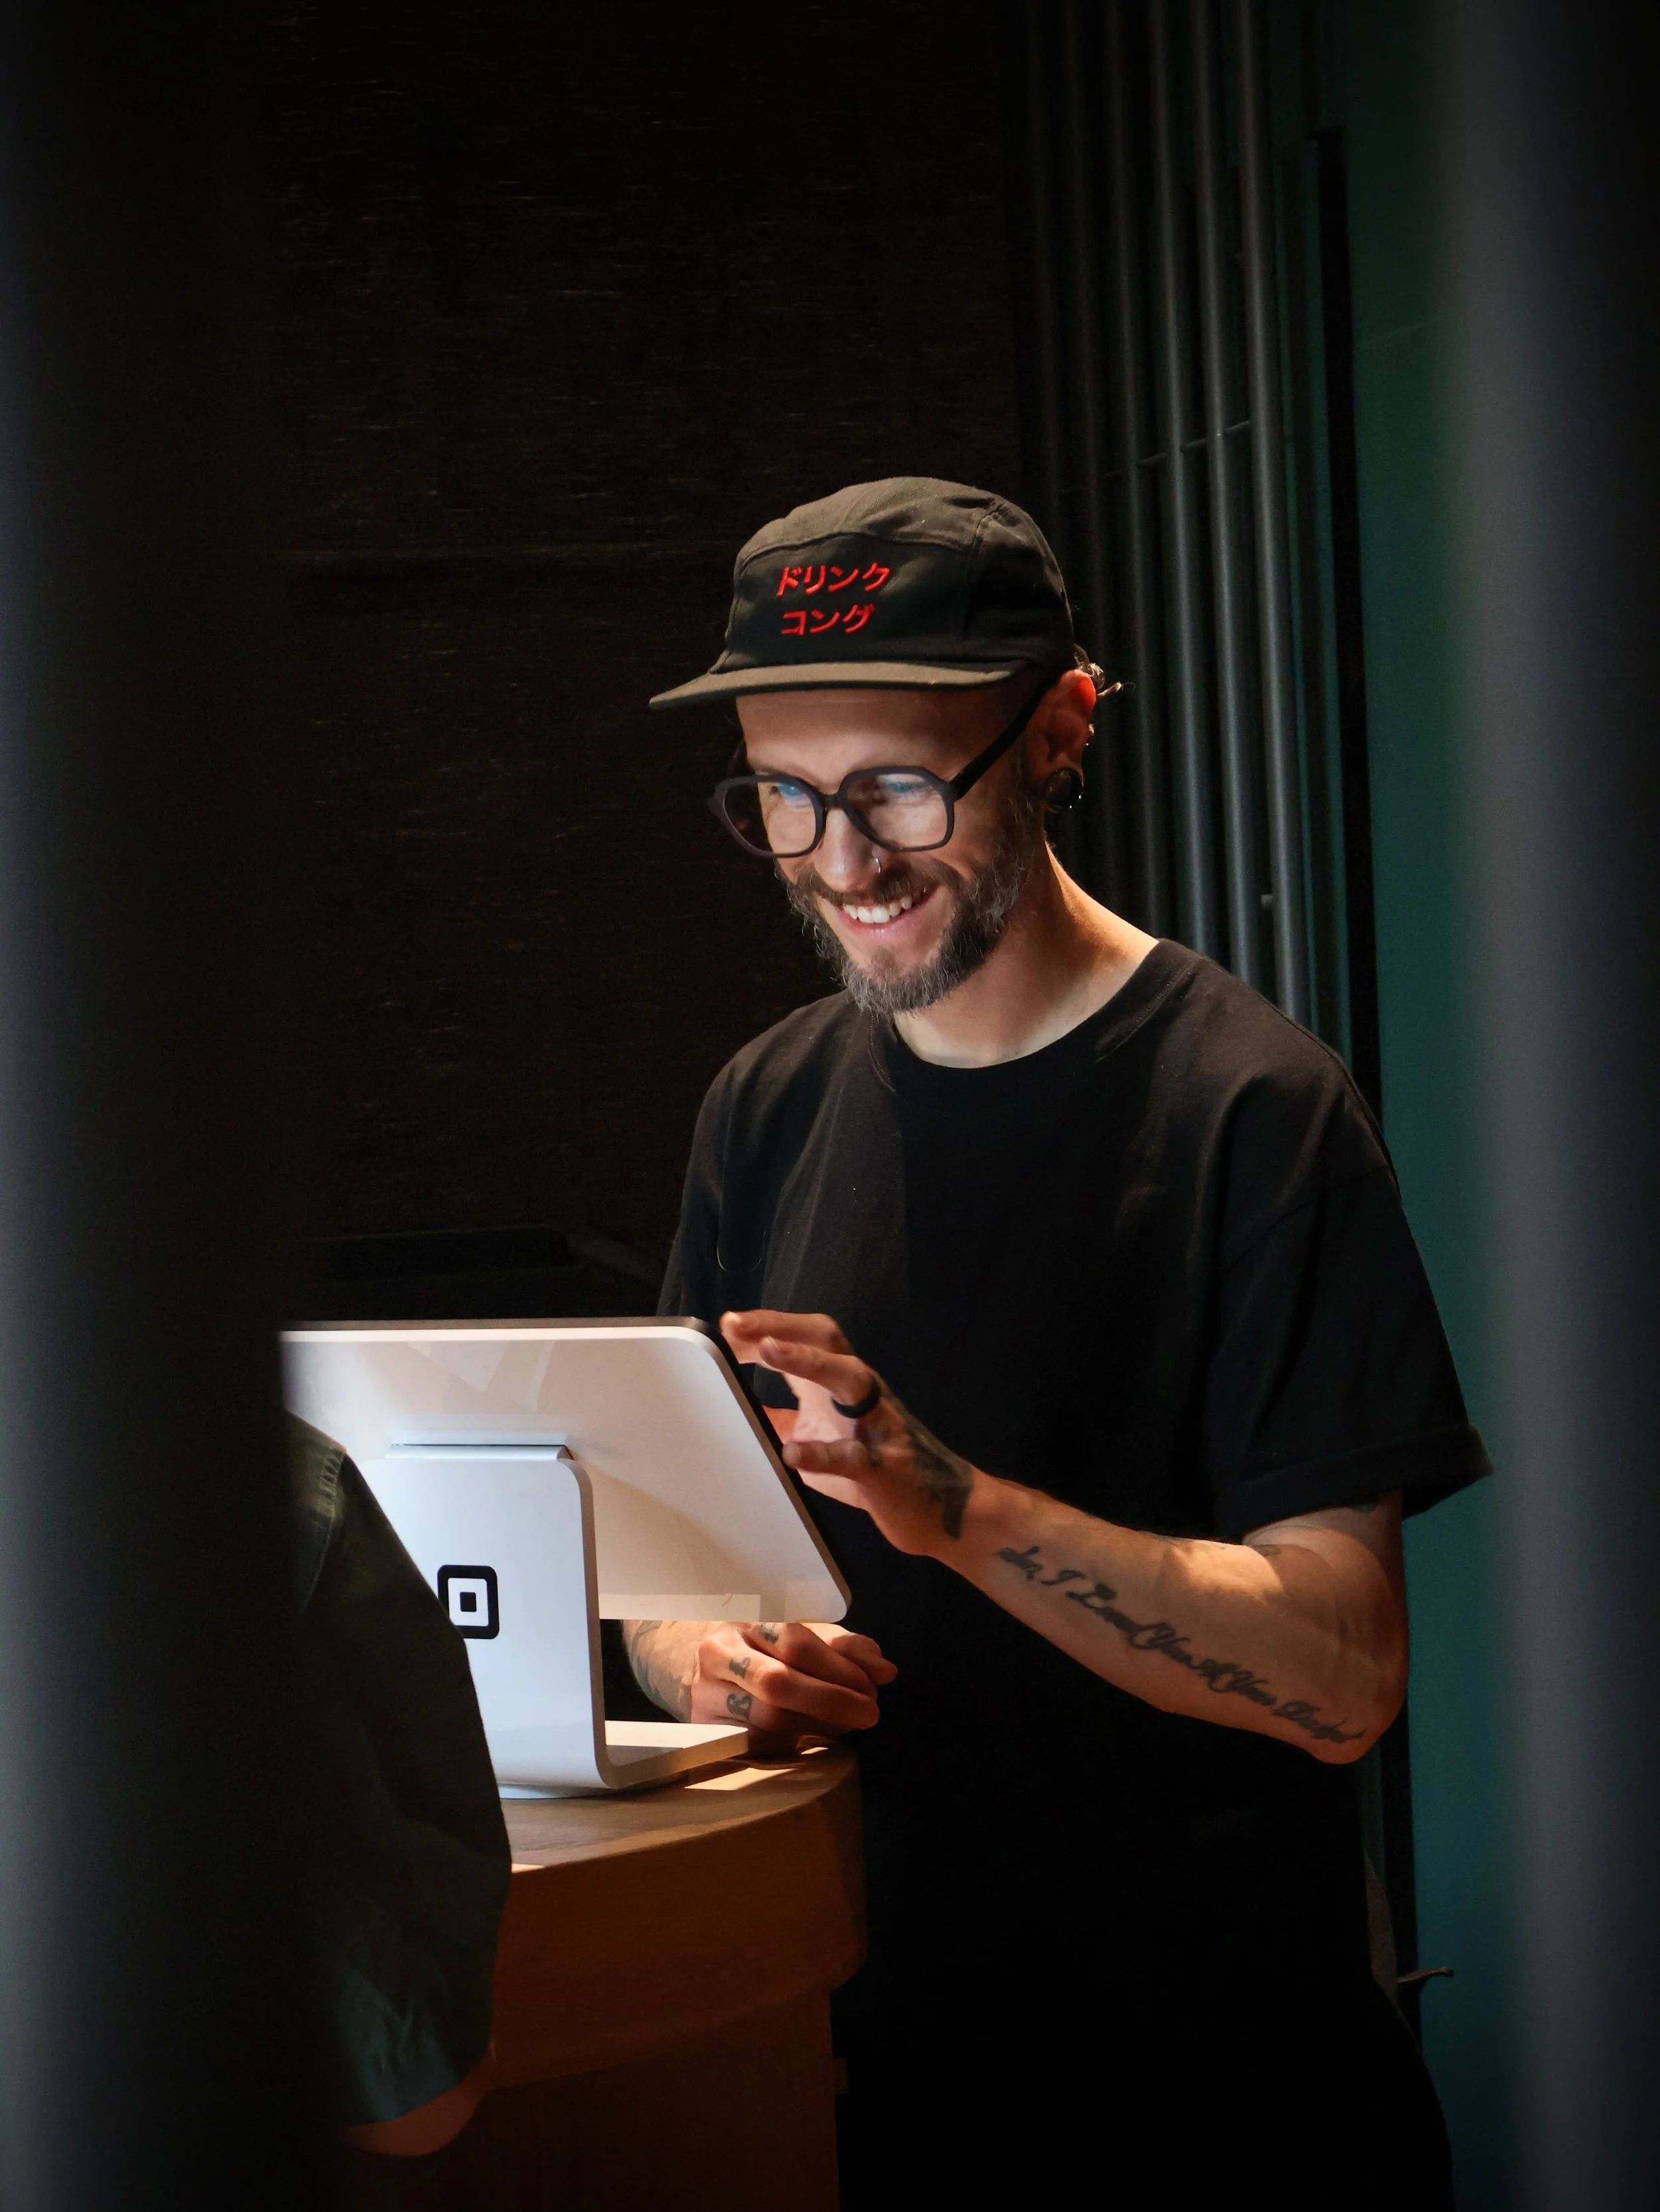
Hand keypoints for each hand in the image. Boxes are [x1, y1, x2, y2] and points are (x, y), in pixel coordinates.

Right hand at [687, 1618, 895, 1755]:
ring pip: (766, 1719)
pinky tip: (810, 1740)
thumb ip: (845, 1649)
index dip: (840, 1667)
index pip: (797, 1643)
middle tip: (869, 1714)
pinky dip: (790, 1744)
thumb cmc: (761, 1648)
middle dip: (831, 1701)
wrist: (691, 1661)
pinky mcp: (702, 1728)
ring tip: (844, 1726)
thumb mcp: (801, 1637)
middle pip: (779, 1682)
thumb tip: (885, 1670)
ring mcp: (706, 1692)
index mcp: (749, 1620)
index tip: (874, 1687)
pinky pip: (754, 1744)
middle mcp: (720, 1652)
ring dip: (816, 1726)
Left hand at [722, 1308, 979, 1556]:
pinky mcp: (885, 1468)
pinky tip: (794, 1454)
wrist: (944, 1508)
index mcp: (843, 1385)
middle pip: (827, 1339)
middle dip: (781, 1325)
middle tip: (736, 1324)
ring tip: (767, 1352)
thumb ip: (783, 1419)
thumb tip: (734, 1408)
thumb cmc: (877, 1468)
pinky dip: (824, 1454)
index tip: (728, 1325)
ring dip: (807, 1362)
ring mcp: (877, 1426)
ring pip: (851, 1379)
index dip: (769, 1325)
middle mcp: (862, 1393)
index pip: (807, 1337)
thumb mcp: (821, 1436)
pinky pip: (856, 1457)